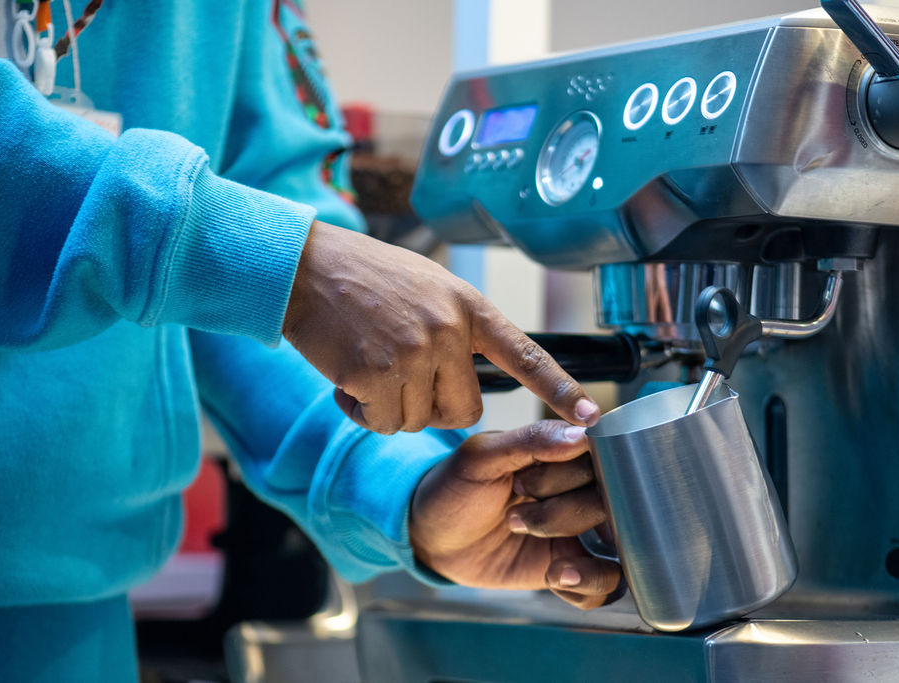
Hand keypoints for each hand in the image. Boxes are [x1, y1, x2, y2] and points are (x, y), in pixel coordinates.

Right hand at [283, 221, 600, 433]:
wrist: (305, 267)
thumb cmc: (363, 278)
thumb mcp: (426, 288)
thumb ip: (455, 329)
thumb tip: (466, 382)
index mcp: (468, 306)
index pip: (527, 354)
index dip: (562, 390)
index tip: (593, 417)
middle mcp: (449, 330)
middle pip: (464, 410)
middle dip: (432, 407)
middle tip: (398, 376)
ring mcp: (414, 351)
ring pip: (419, 420)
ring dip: (390, 407)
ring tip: (366, 364)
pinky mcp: (377, 373)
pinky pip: (383, 423)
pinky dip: (362, 412)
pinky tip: (347, 379)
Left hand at [409, 420, 624, 608]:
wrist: (432, 536)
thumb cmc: (455, 487)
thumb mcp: (481, 458)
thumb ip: (529, 441)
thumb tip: (581, 435)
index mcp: (561, 453)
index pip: (600, 455)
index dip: (572, 474)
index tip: (530, 485)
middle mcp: (578, 489)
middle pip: (612, 501)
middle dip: (566, 515)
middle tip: (517, 517)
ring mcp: (578, 530)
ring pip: (620, 544)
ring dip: (586, 557)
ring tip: (551, 564)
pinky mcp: (570, 566)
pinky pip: (605, 585)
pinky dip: (588, 587)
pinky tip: (556, 578)